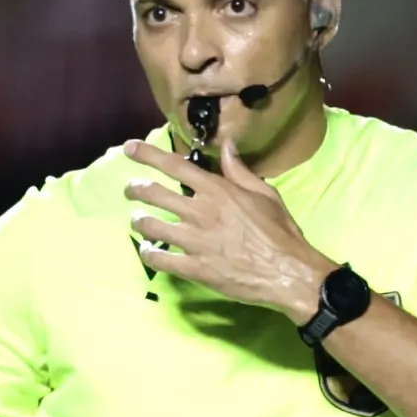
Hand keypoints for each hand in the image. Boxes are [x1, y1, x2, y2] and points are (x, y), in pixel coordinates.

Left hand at [122, 135, 335, 315]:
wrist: (286, 271)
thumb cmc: (279, 231)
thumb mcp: (264, 193)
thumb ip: (239, 170)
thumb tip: (226, 145)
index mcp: (217, 190)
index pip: (174, 166)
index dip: (147, 155)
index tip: (129, 149)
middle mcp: (201, 211)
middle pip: (155, 194)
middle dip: (136, 189)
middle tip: (130, 189)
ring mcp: (195, 241)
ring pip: (151, 226)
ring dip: (140, 221)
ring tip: (138, 220)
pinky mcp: (194, 268)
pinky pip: (160, 259)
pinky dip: (149, 253)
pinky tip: (149, 250)